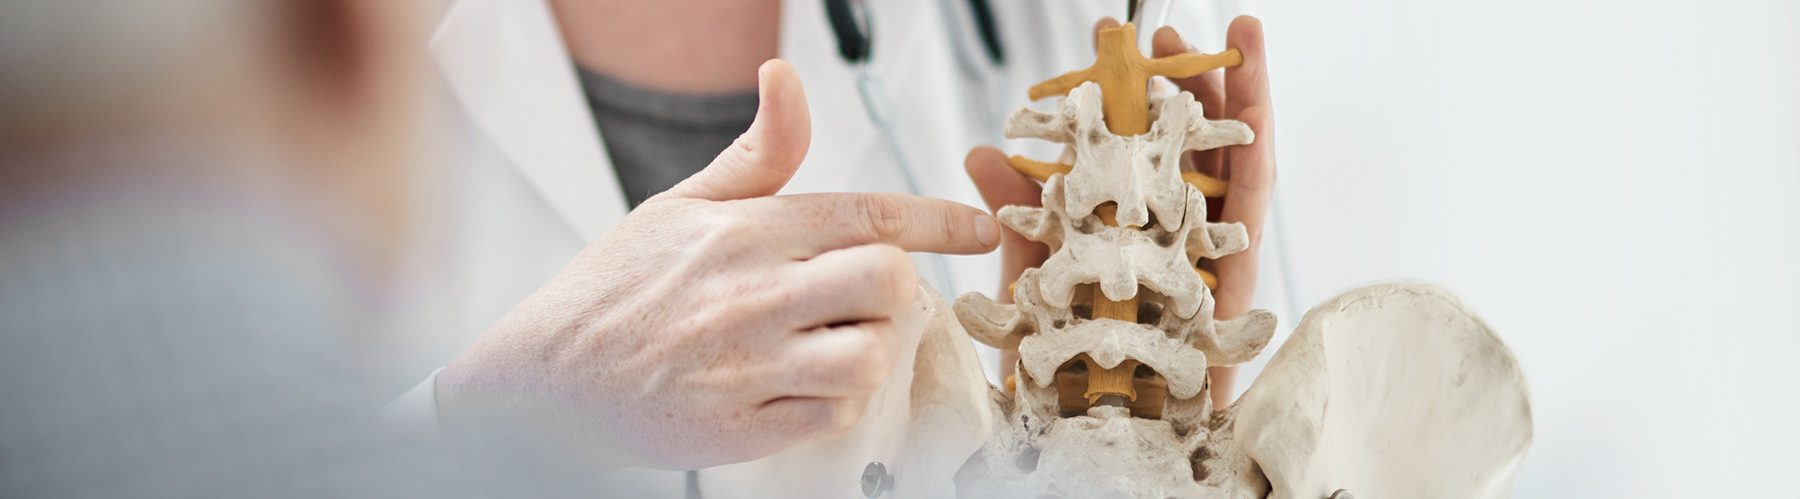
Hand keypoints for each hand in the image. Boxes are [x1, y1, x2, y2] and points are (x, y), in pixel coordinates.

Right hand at [436, 60, 1001, 470]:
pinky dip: (832, 402)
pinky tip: (803, 385)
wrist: (546, 380)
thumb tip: (786, 80)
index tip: (977, 227)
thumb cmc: (615, 289)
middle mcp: (751, 295)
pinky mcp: (741, 427)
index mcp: (745, 232)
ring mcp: (747, 366)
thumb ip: (758, 153)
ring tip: (836, 343)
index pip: (868, 215)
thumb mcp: (682, 204)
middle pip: (885, 284)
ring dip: (869, 350)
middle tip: (868, 297)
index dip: (939, 220)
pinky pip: (831, 415)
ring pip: (868, 356)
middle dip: (896, 289)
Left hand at [966, 16, 1275, 407]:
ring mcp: (1206, 265)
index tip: (1110, 53)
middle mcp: (1169, 247)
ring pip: (1230, 167)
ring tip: (1235, 39)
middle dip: (1186, 86)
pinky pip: (1250, 218)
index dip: (1125, 105)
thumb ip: (1020, 220)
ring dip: (1238, 101)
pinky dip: (1258, 161)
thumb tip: (983, 154)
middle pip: (1188, 152)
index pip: (1128, 158)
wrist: (1100, 444)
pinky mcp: (1234, 290)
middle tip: (1170, 30)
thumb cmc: (1065, 379)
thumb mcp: (1028, 286)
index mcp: (1122, 241)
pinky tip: (1257, 115)